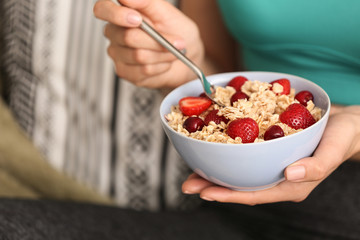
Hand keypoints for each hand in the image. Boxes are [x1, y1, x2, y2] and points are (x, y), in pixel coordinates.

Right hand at [93, 0, 203, 88]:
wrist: (188, 55)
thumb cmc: (176, 31)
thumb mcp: (166, 11)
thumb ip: (146, 1)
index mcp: (121, 14)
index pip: (102, 9)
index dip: (116, 15)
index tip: (136, 19)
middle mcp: (115, 34)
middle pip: (128, 37)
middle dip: (157, 40)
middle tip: (176, 41)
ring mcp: (118, 54)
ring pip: (139, 56)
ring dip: (162, 54)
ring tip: (171, 51)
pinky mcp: (125, 72)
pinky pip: (143, 70)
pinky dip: (160, 66)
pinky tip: (163, 62)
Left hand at [182, 105, 359, 204]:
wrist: (346, 124)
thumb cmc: (343, 137)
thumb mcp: (334, 149)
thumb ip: (316, 166)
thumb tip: (290, 174)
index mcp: (291, 185)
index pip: (255, 194)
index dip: (229, 196)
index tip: (206, 193)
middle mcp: (278, 178)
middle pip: (241, 186)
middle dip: (213, 187)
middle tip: (188, 185)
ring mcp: (272, 166)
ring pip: (239, 173)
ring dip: (216, 173)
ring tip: (192, 171)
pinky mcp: (269, 152)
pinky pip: (245, 156)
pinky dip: (227, 154)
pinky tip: (213, 150)